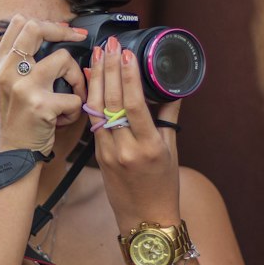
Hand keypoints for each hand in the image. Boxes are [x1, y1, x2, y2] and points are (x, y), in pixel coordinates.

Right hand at [0, 15, 87, 155]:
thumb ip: (22, 60)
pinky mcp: (40, 105)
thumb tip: (54, 33)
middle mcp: (6, 71)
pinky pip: (74, 97)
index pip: (20, 23)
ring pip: (64, 59)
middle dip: (64, 32)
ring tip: (71, 96)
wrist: (11, 154)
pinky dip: (75, 110)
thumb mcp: (9, 84)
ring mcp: (23, 87)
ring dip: (76, 79)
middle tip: (79, 39)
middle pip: (36, 28)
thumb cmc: (17, 120)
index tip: (64, 31)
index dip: (47, 23)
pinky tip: (63, 119)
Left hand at [85, 34, 181, 226]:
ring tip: (97, 54)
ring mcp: (108, 153)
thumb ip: (169, 117)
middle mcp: (125, 149)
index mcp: (148, 146)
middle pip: (112, 101)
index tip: (126, 53)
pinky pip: (94, 122)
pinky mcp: (97, 156)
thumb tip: (172, 88)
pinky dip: (92, 99)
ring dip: (96, 79)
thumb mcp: (172, 150)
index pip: (134, 104)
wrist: (144, 220)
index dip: (128, 76)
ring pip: (98, 109)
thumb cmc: (162, 187)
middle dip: (109, 69)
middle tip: (108, 44)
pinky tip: (92, 81)